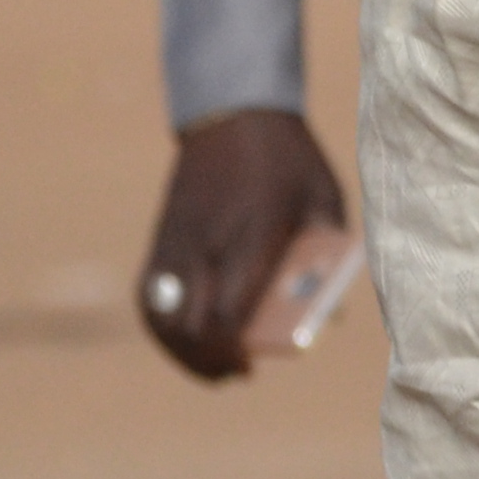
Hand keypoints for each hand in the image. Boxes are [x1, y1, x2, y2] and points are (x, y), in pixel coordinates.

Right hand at [136, 106, 343, 384]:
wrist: (233, 108)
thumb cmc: (288, 158)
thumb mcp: (323, 195)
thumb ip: (328, 253)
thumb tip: (330, 313)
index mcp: (253, 232)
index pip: (231, 310)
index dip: (235, 347)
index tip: (250, 362)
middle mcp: (209, 241)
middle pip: (193, 322)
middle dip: (210, 359)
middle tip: (238, 370)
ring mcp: (179, 240)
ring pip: (162, 315)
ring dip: (182, 350)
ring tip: (212, 365)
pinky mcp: (162, 237)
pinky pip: (149, 295)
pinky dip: (162, 326)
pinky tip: (185, 339)